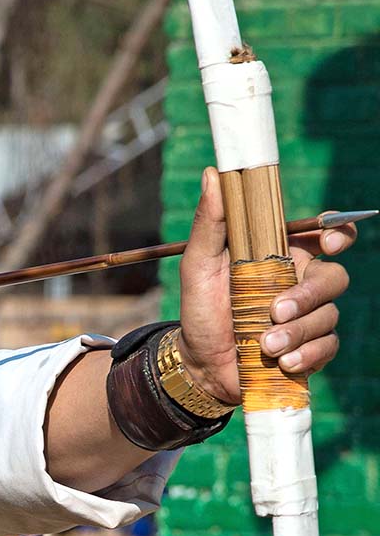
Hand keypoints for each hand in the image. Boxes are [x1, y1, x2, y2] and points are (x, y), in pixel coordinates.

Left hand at [176, 167, 354, 405]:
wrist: (198, 361)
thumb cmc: (200, 308)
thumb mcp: (197, 265)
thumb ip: (210, 223)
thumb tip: (212, 173)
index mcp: (282, 256)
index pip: (325, 235)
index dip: (338, 232)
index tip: (331, 241)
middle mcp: (300, 283)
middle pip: (334, 278)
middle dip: (309, 294)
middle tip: (276, 310)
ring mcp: (308, 316)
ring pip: (329, 316)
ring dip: (297, 331)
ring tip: (265, 345)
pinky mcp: (309, 348)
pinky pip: (327, 347)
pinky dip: (306, 355)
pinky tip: (282, 362)